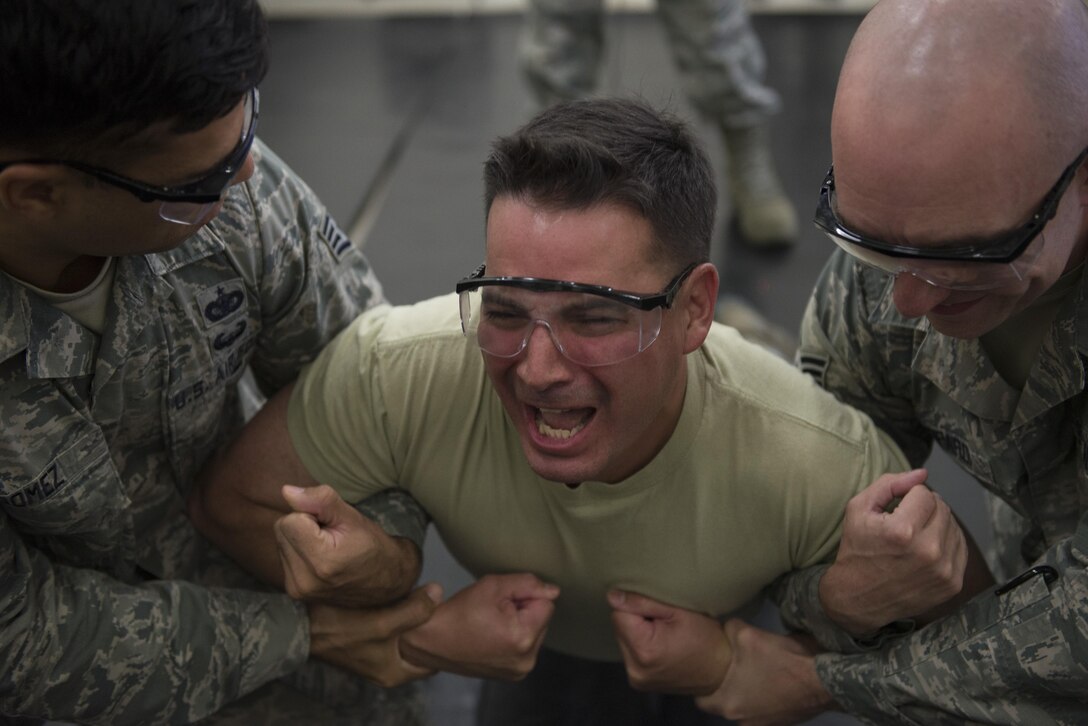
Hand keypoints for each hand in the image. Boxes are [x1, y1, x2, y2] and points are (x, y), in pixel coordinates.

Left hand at [275, 484, 417, 606]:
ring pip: (281, 541)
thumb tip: (287, 491)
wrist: (386, 581)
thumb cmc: (372, 546)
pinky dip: (299, 551)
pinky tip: (320, 557)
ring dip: (300, 538)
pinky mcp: (294, 591)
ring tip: (327, 547)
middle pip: (282, 529)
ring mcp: (298, 589)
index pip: (290, 520)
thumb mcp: (353, 518)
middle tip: (331, 535)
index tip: (331, 525)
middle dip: (303, 525)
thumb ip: (321, 500)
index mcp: (321, 561)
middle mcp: (305, 580)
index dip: (311, 514)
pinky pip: (284, 556)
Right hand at [307, 582, 440, 687]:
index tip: (451, 619)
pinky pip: (392, 626)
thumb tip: (439, 593)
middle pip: (421, 646)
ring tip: (423, 594)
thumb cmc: (342, 628)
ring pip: (406, 633)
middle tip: (440, 603)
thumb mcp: (384, 621)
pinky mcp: (365, 638)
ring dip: (413, 616)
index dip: (444, 641)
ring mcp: (375, 653)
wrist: (300, 624)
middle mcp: (386, 668)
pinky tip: (401, 594)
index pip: (433, 662)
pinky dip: (398, 612)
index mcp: (395, 673)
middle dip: (430, 627)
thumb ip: (416, 610)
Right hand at [399, 573, 558, 679]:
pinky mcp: (512, 675)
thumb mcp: (493, 586)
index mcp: (523, 638)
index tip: (501, 600)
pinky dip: (513, 637)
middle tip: (494, 612)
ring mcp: (519, 671)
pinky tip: (492, 635)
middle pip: (542, 620)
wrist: (431, 640)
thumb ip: (528, 584)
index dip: (525, 595)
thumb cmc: (459, 612)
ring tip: (491, 624)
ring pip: (535, 632)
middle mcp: (526, 660)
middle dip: (524, 610)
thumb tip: (554, 591)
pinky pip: (524, 647)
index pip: (546, 604)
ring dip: (520, 623)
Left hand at [608, 590, 730, 695]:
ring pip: (623, 639)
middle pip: (619, 627)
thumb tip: (612, 596)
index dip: (638, 607)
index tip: (659, 611)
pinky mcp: (638, 682)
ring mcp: (635, 678)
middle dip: (637, 620)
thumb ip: (642, 602)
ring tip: (664, 634)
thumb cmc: (705, 638)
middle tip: (664, 623)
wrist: (721, 671)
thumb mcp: (678, 612)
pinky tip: (660, 646)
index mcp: (644, 650)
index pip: (619, 613)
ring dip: (637, 632)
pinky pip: (629, 653)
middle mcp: (634, 669)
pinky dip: (641, 645)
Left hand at [696, 619, 830, 724]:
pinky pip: (764, 709)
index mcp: (727, 705)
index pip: (700, 700)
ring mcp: (763, 725)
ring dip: (745, 692)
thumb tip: (725, 628)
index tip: (707, 668)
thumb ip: (728, 631)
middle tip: (728, 665)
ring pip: (744, 706)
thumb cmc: (781, 660)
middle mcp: (742, 720)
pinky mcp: (782, 722)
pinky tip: (770, 679)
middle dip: (724, 686)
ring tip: (751, 670)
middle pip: (723, 703)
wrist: (824, 680)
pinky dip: (764, 697)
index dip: (702, 682)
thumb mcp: (747, 634)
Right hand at [819, 469, 967, 634]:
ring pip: (954, 525)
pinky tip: (926, 548)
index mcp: (903, 531)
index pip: (924, 493)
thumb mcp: (858, 509)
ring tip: (915, 535)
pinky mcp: (953, 583)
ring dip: (937, 524)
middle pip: (942, 507)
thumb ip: (889, 484)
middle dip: (924, 508)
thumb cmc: (857, 551)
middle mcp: (928, 551)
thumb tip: (922, 474)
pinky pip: (960, 547)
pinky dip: (945, 542)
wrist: (858, 599)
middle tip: (905, 521)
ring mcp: (944, 570)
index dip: (907, 496)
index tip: (894, 510)